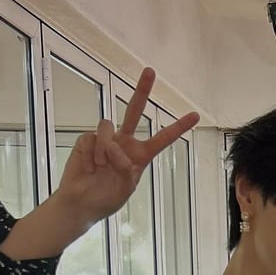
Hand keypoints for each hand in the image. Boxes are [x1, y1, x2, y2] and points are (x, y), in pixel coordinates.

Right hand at [51, 68, 198, 227]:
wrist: (80, 204)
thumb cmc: (106, 198)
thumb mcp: (125, 188)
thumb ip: (125, 169)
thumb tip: (114, 148)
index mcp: (139, 155)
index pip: (162, 138)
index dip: (178, 127)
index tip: (195, 115)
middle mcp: (124, 142)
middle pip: (134, 111)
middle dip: (142, 90)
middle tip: (151, 71)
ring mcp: (105, 139)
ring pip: (108, 126)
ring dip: (105, 148)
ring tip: (100, 166)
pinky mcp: (87, 140)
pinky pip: (91, 138)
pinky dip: (90, 154)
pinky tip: (89, 166)